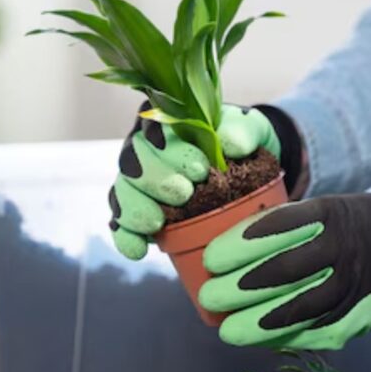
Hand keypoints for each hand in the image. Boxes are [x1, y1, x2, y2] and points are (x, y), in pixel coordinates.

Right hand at [109, 103, 281, 259]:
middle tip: (185, 194)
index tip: (198, 168)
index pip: (153, 125)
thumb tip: (231, 145)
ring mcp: (138, 180)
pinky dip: (126, 236)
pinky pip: (121, 223)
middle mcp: (145, 148)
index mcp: (167, 121)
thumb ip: (242, 130)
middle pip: (132, 160)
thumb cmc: (241, 140)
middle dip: (155, 179)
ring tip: (157, 223)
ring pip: (122, 190)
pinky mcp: (139, 209)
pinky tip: (138, 250)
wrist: (247, 164)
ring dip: (136, 208)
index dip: (167, 146)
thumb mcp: (249, 127)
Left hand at [198, 184, 370, 348]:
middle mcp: (341, 250)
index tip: (211, 258)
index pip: (276, 231)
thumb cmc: (363, 223)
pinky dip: (287, 337)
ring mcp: (352, 285)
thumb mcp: (329, 209)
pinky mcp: (359, 313)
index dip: (239, 248)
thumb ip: (289, 229)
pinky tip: (262, 340)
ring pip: (298, 308)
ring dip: (258, 323)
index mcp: (329, 216)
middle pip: (281, 273)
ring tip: (229, 329)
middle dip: (239, 289)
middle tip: (210, 297)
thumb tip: (234, 250)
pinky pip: (318, 329)